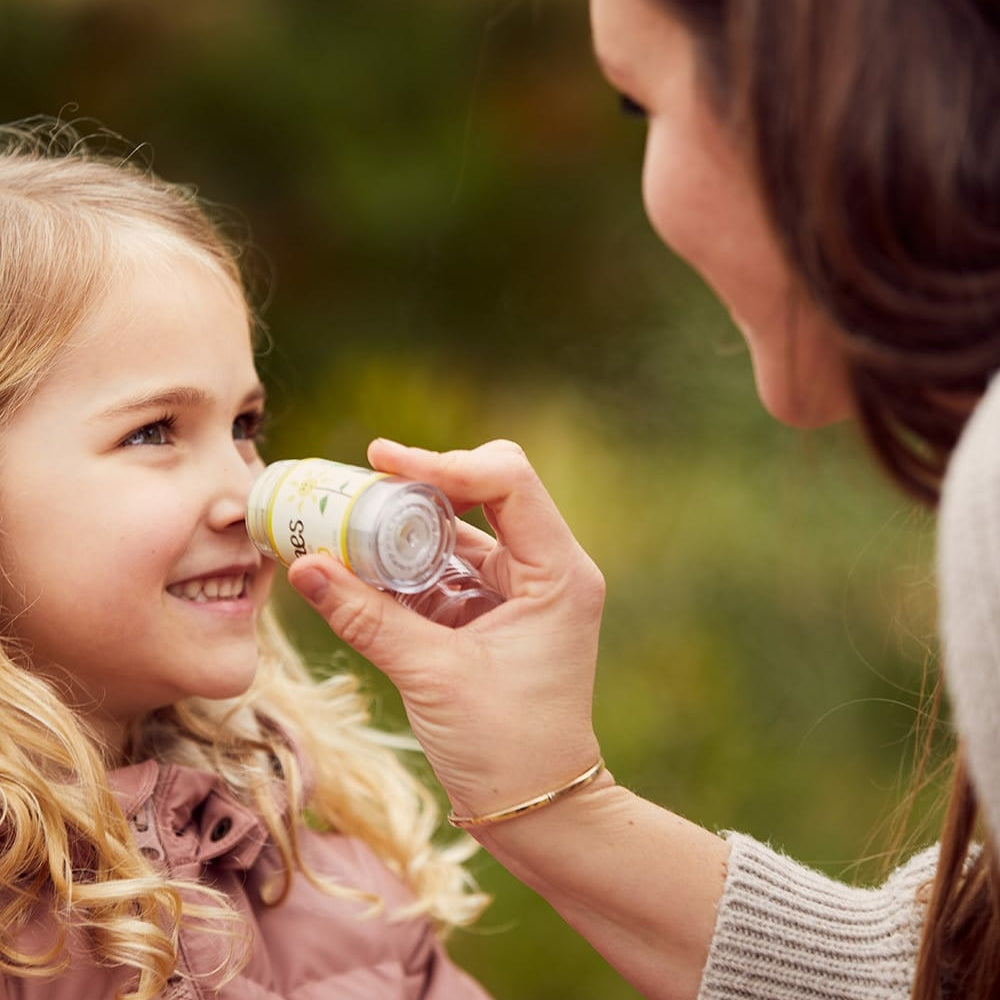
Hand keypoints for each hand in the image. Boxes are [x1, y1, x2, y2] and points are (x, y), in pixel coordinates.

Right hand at [287, 438, 605, 819]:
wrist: (537, 808)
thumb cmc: (506, 748)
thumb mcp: (431, 675)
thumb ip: (367, 616)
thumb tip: (302, 566)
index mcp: (558, 573)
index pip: (508, 482)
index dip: (443, 461)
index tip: (380, 461)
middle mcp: (548, 570)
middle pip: (486, 494)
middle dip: (420, 487)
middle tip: (357, 485)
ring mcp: (523, 590)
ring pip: (462, 532)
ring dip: (406, 528)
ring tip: (345, 522)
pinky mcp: (497, 612)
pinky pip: (450, 570)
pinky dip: (408, 566)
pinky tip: (363, 566)